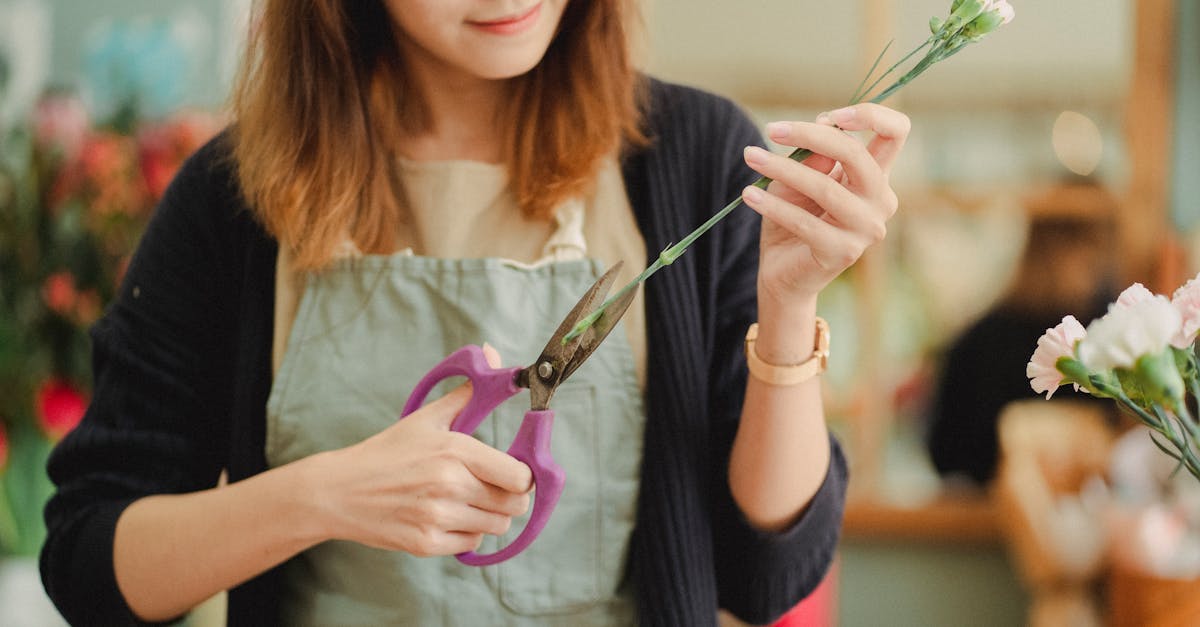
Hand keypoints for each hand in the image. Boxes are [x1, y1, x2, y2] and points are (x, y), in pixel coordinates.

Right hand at [310, 345, 532, 555]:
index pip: (519, 477)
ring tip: (464, 501)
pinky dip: (466, 533)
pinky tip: (446, 516)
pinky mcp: (426, 543)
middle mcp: (449, 485)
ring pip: (496, 526)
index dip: (522, 476)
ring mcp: (437, 517)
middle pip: (514, 505)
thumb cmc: (388, 452)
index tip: (511, 471)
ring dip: (488, 516)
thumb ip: (468, 391)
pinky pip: (471, 544)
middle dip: (509, 497)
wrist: (338, 491)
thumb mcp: (427, 418)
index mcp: (455, 450)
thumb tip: (494, 353)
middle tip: (490, 487)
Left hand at [740, 103, 909, 307]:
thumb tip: (823, 127)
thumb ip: (814, 157)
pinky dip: (773, 205)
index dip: (870, 115)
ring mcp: (866, 230)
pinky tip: (748, 194)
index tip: (827, 115)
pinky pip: (804, 222)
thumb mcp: (799, 179)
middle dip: (811, 135)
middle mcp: (880, 202)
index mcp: (876, 177)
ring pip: (825, 187)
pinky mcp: (842, 253)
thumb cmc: (792, 217)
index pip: (896, 132)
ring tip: (751, 156)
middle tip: (772, 130)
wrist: (782, 272)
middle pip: (856, 154)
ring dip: (782, 168)